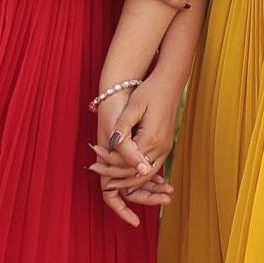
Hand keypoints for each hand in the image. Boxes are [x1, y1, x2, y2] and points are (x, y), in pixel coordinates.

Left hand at [87, 72, 181, 227]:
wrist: (170, 83)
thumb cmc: (150, 92)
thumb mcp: (134, 106)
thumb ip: (123, 127)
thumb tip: (112, 144)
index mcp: (152, 138)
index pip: (127, 161)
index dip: (108, 161)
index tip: (93, 156)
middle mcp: (161, 148)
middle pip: (135, 173)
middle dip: (114, 175)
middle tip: (94, 168)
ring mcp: (165, 149)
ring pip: (144, 175)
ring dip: (126, 179)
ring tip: (106, 177)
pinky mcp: (165, 147)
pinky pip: (151, 168)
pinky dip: (136, 174)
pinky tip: (123, 172)